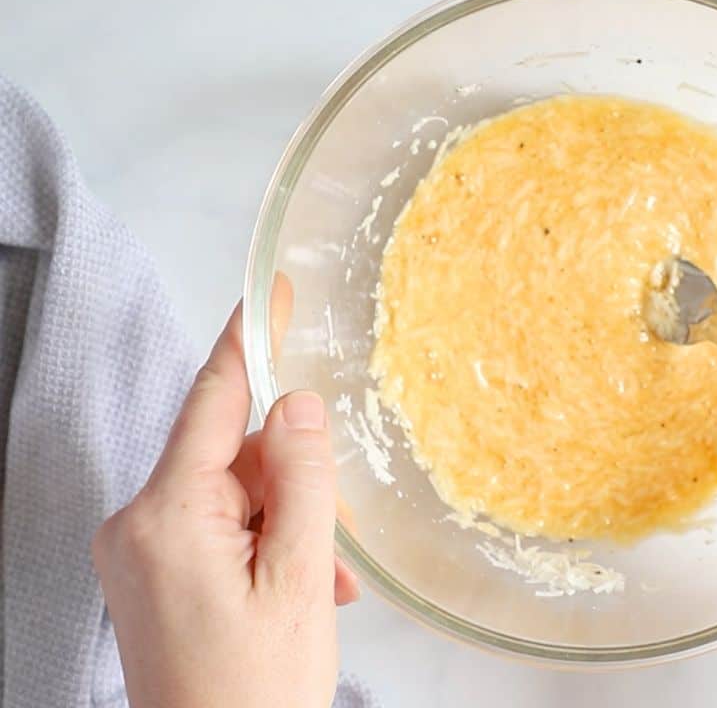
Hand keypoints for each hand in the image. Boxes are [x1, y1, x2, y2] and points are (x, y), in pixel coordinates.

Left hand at [92, 285, 358, 707]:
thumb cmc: (255, 690)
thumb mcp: (300, 578)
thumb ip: (303, 480)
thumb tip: (300, 404)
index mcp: (167, 515)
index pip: (214, 400)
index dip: (250, 341)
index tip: (272, 291)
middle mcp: (137, 522)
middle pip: (231, 453)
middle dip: (292, 477)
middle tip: (335, 531)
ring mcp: (139, 549)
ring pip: (232, 492)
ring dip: (287, 520)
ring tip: (321, 581)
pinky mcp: (151, 570)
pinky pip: (218, 526)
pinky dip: (265, 542)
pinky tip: (299, 586)